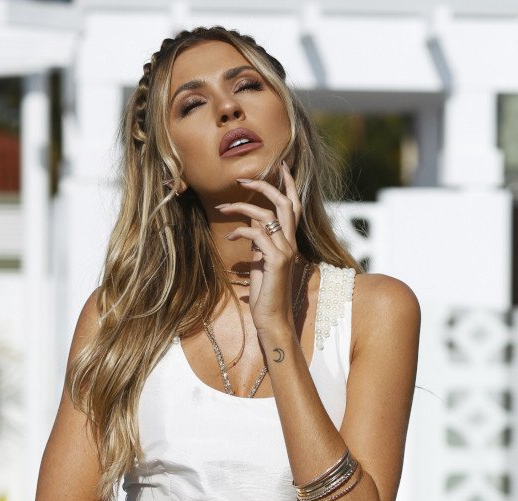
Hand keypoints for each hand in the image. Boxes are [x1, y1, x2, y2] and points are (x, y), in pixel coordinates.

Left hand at [216, 161, 301, 338]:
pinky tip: (230, 238)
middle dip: (265, 186)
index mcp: (290, 242)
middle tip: (242, 178)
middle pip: (284, 203)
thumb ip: (259, 241)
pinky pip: (257, 235)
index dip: (289, 184)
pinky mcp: (276, 261)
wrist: (272, 319)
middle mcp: (292, 244)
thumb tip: (251, 222)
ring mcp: (286, 252)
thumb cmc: (265, 293)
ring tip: (223, 207)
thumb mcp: (260, 261)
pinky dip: (241, 232)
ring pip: (267, 216)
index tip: (280, 165)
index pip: (294, 207)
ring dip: (242, 207)